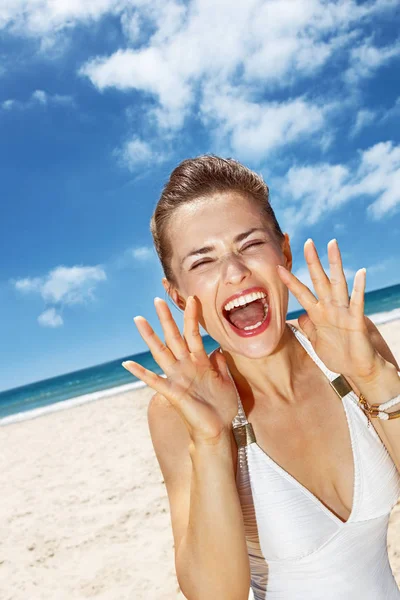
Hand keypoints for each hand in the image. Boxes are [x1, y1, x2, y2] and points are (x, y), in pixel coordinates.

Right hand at [122, 296, 238, 443]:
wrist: (217, 431)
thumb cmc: (222, 407)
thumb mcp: (226, 381)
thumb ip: (220, 364)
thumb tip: (218, 349)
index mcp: (199, 362)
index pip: (193, 333)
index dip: (192, 316)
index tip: (192, 297)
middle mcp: (185, 366)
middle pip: (174, 337)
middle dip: (167, 318)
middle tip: (158, 299)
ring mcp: (177, 378)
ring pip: (161, 352)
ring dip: (150, 336)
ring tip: (139, 320)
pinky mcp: (173, 393)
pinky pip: (154, 381)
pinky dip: (140, 373)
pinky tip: (128, 364)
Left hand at [277, 238, 384, 381]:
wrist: (358, 370)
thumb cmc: (339, 356)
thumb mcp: (316, 341)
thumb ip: (308, 328)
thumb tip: (299, 317)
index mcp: (319, 314)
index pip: (302, 293)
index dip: (290, 280)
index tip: (278, 266)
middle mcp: (330, 308)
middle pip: (320, 280)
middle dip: (313, 261)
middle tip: (308, 242)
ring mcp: (344, 313)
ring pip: (338, 283)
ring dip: (335, 264)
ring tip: (332, 245)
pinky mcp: (356, 321)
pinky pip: (357, 303)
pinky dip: (359, 288)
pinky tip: (361, 273)